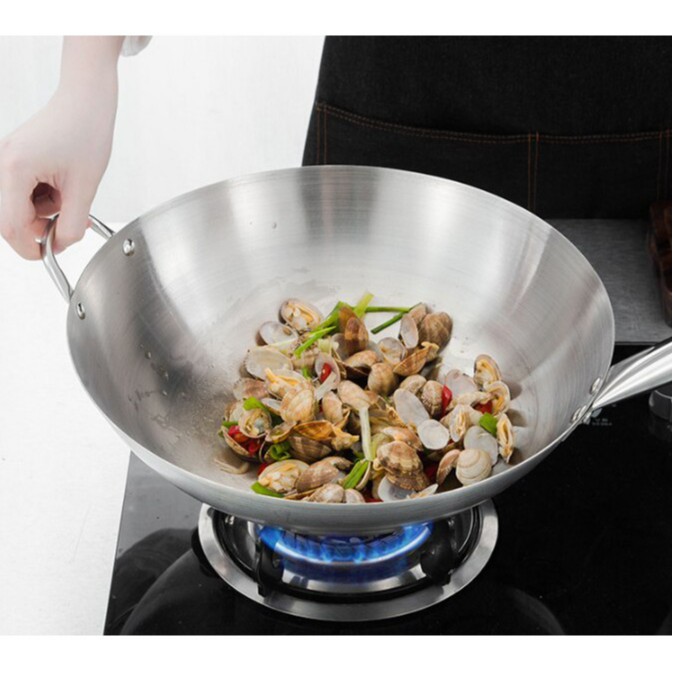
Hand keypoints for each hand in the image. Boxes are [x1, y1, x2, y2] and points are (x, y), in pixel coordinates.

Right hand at [0, 37, 122, 258]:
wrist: (87, 100)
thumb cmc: (86, 130)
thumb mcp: (84, 188)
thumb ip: (72, 223)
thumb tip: (61, 245)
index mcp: (14, 169)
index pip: (10, 225)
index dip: (29, 247)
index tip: (46, 254)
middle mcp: (3, 163)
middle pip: (11, 217)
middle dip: (41, 226)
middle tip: (69, 221)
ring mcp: (8, 160)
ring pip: (20, 206)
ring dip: (47, 210)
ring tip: (71, 194)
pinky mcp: (17, 159)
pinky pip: (24, 191)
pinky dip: (45, 197)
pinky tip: (63, 186)